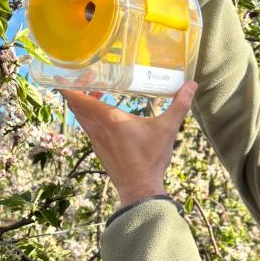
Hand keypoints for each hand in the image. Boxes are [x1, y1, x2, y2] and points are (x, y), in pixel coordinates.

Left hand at [60, 81, 197, 206]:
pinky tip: (106, 118)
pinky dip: (91, 118)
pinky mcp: (99, 150)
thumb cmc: (151, 158)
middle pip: (76, 105)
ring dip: (85, 104)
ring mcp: (96, 140)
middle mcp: (97, 128)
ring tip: (98, 93)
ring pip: (81, 117)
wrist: (140, 188)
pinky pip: (88, 128)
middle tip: (88, 77)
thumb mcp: (168, 128)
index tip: (69, 72)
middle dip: (78, 90)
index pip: (78, 98)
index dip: (67, 84)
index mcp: (109, 118)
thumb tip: (192, 85)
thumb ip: (179, 105)